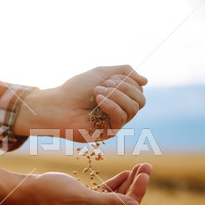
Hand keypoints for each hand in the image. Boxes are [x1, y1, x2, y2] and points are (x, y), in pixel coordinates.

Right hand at [0, 163, 151, 204]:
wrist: (24, 193)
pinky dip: (115, 185)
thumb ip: (110, 203)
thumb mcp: (81, 198)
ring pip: (116, 199)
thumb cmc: (50, 194)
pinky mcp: (82, 204)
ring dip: (128, 183)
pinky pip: (104, 196)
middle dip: (137, 186)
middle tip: (147, 165)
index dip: (138, 191)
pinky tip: (124, 174)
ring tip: (140, 167)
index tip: (145, 172)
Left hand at [13, 65, 147, 141]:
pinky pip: (121, 117)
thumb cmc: (75, 89)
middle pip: (140, 100)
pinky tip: (98, 99)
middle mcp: (119, 111)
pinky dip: (111, 105)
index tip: (109, 78)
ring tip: (97, 92)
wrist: (58, 105)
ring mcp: (114, 123)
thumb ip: (124, 72)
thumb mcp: (101, 72)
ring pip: (133, 108)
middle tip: (103, 85)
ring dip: (116, 95)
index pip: (139, 91)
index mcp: (119, 98)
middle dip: (124, 88)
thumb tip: (146, 81)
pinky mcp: (108, 133)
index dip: (128, 82)